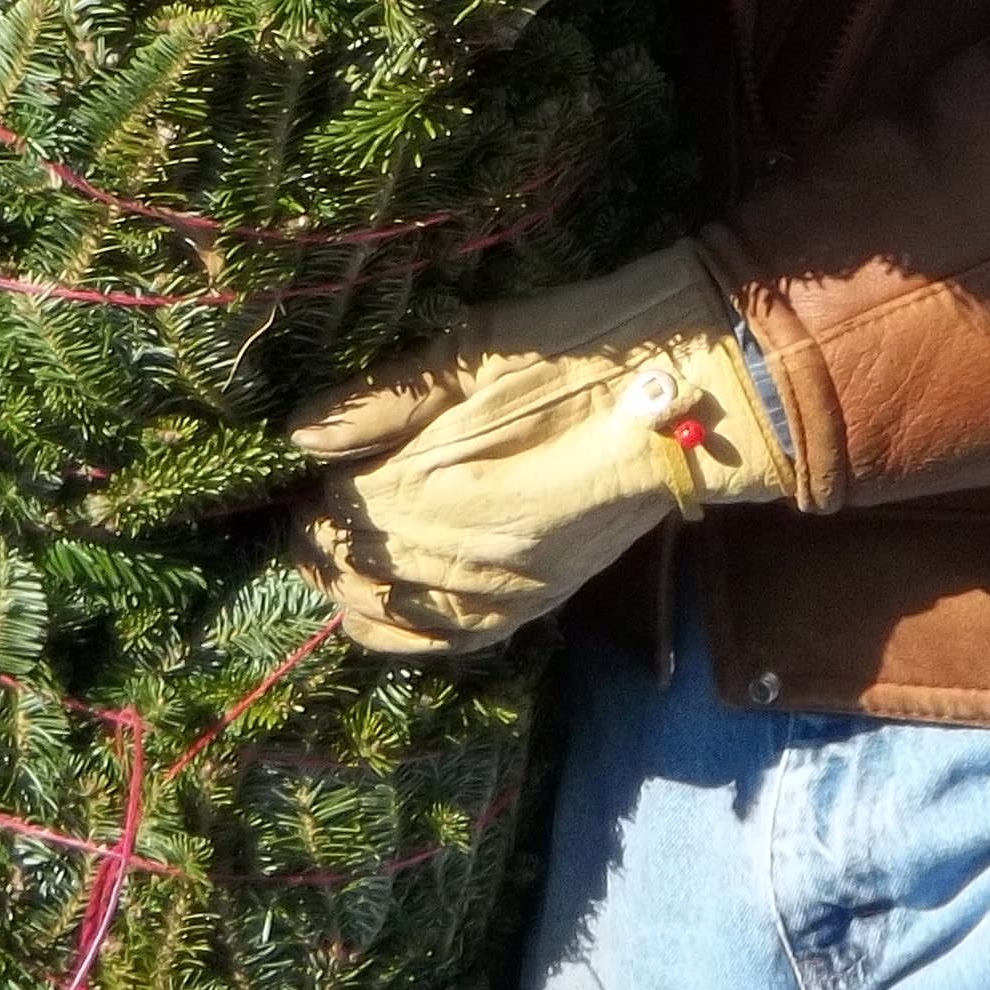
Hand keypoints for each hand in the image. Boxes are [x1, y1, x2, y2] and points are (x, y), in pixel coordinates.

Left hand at [285, 243, 791, 655]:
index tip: (318, 467)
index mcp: (434, 482)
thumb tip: (302, 435)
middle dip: (325, 538)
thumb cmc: (578, 352)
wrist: (687, 394)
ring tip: (332, 559)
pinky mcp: (537, 602)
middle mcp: (460, 551)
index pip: (341, 505)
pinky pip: (449, 640)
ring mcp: (502, 586)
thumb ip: (384, 400)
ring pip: (393, 608)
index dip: (320, 487)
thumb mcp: (475, 349)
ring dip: (351, 586)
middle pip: (360, 561)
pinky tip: (374, 616)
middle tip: (312, 511)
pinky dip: (400, 631)